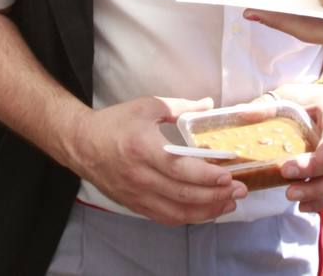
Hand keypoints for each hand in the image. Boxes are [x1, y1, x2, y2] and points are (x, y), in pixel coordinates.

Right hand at [70, 95, 245, 225]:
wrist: (82, 144)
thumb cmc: (115, 123)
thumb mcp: (148, 106)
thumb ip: (181, 107)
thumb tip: (209, 105)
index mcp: (142, 148)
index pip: (178, 168)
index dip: (205, 175)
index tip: (228, 175)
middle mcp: (139, 176)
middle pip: (182, 194)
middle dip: (216, 195)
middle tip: (241, 191)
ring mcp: (137, 194)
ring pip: (177, 212)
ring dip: (207, 211)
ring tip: (229, 203)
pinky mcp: (135, 205)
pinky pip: (166, 218)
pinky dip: (189, 217)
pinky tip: (206, 211)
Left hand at [263, 81, 322, 213]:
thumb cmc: (308, 99)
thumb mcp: (289, 95)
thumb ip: (267, 105)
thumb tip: (239, 113)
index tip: (317, 154)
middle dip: (310, 170)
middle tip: (285, 172)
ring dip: (313, 191)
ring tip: (290, 195)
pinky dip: (317, 202)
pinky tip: (301, 206)